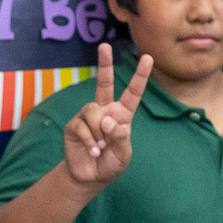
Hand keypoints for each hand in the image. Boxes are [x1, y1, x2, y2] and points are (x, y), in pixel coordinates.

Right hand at [62, 44, 152, 188]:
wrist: (90, 176)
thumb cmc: (111, 163)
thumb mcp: (123, 153)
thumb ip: (120, 136)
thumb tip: (106, 119)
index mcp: (122, 115)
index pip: (133, 93)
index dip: (140, 76)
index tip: (148, 58)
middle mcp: (105, 110)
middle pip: (104, 83)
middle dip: (104, 63)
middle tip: (104, 46)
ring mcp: (88, 116)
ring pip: (94, 112)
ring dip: (99, 133)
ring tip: (100, 148)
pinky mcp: (74, 124)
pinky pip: (83, 125)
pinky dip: (90, 141)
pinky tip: (92, 151)